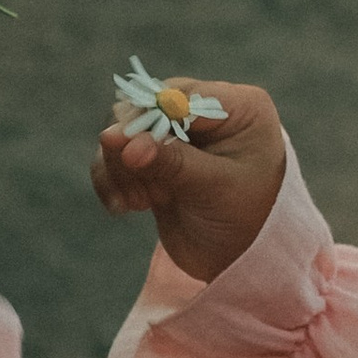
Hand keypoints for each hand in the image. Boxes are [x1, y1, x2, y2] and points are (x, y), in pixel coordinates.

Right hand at [91, 77, 284, 286]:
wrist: (243, 262)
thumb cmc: (247, 219)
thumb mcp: (215, 187)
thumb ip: (169, 160)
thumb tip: (110, 136)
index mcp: (237, 107)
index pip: (179, 96)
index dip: (147, 119)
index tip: (127, 151)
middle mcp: (205, 114)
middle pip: (144, 109)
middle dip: (133, 149)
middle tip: (143, 191)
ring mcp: (177, 136)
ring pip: (123, 132)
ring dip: (120, 168)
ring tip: (138, 203)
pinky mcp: (154, 159)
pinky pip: (115, 156)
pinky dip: (111, 180)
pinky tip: (124, 207)